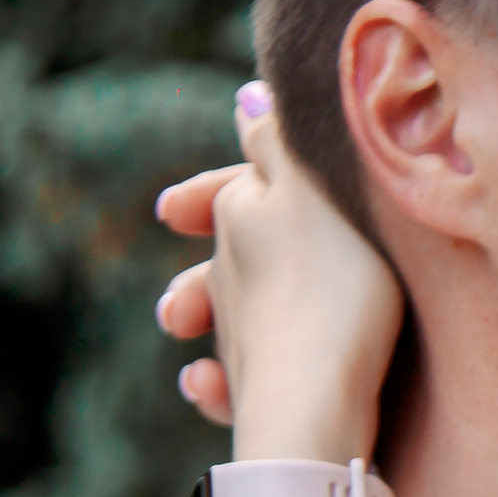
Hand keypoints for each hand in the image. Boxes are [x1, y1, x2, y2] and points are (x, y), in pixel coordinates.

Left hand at [153, 86, 405, 459]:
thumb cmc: (330, 283)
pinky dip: (212, 381)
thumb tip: (245, 96)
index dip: (212, 186)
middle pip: (220, 256)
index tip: (174, 201)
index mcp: (241, 218)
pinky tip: (198, 383)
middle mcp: (228, 277)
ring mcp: (239, 341)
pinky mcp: (256, 400)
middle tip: (167, 229)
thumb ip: (278, 142)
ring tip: (174, 320)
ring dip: (198, 310)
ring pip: (218, 318)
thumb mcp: (315, 191)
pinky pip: (231, 385)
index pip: (233, 190)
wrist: (315, 397)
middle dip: (201, 244)